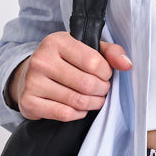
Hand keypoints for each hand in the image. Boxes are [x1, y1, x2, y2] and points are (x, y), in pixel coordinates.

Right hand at [10, 34, 132, 121]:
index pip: (93, 62)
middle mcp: (41, 60)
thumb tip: (127, 64)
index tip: (106, 74)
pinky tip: (80, 107)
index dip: (107, 72)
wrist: (28, 75)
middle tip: (103, 89)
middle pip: (86, 84)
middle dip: (102, 90)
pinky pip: (64, 114)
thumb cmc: (63, 60)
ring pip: (77, 101)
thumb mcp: (85, 47)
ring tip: (96, 99)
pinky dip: (79, 113)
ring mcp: (32, 82)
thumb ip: (110, 52)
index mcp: (56, 41)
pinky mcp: (28, 101)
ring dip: (93, 103)